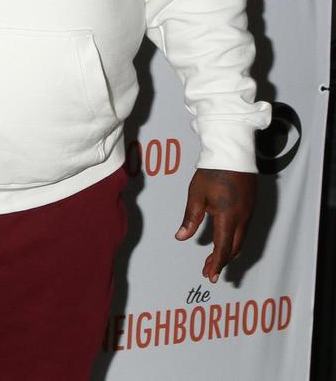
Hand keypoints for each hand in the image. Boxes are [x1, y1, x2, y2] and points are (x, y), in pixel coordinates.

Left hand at [175, 168, 256, 282]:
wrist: (232, 154)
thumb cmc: (212, 173)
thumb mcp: (196, 195)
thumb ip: (190, 218)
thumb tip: (181, 237)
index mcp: (228, 217)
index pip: (223, 247)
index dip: (217, 263)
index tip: (211, 275)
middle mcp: (242, 218)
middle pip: (233, 247)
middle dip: (222, 262)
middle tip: (209, 272)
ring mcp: (248, 213)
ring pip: (239, 240)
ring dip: (227, 252)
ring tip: (214, 261)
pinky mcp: (250, 208)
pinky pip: (243, 230)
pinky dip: (233, 241)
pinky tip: (224, 242)